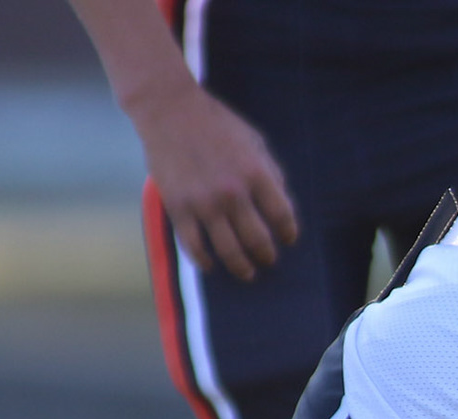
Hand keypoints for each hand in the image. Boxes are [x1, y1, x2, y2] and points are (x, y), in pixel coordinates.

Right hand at [132, 81, 297, 279]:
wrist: (169, 109)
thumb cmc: (215, 123)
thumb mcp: (254, 141)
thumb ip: (270, 173)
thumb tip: (282, 207)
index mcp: (256, 173)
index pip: (282, 216)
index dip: (288, 232)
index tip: (288, 239)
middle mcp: (233, 192)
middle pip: (259, 240)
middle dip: (267, 255)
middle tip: (268, 260)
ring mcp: (204, 203)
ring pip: (229, 251)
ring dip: (242, 267)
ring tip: (247, 272)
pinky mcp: (179, 208)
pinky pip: (194, 247)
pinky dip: (205, 261)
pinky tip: (211, 265)